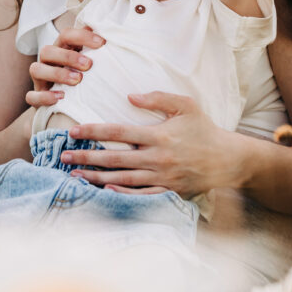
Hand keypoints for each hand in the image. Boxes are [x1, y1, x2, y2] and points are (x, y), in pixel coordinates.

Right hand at [26, 26, 104, 107]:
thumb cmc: (80, 73)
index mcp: (60, 48)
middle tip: (89, 65)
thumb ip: (96, 47)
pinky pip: (31, 96)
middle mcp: (47, 60)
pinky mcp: (35, 97)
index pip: (66, 34)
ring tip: (77, 80)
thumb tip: (111, 32)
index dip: (82, 36)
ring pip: (36, 69)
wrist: (64, 100)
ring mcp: (39, 79)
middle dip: (68, 56)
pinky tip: (61, 97)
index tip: (102, 43)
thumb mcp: (88, 58)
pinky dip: (44, 96)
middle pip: (47, 50)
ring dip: (57, 74)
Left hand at [60, 92, 237, 195]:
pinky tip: (104, 190)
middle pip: (114, 157)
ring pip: (122, 178)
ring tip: (75, 174)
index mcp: (158, 135)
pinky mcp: (167, 191)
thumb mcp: (186, 105)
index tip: (73, 131)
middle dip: (86, 156)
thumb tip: (130, 96)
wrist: (227, 159)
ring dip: (96, 176)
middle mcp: (157, 157)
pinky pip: (140, 195)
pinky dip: (121, 194)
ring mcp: (161, 177)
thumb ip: (158, 98)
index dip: (93, 130)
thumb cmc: (204, 129)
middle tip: (64, 155)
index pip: (118, 132)